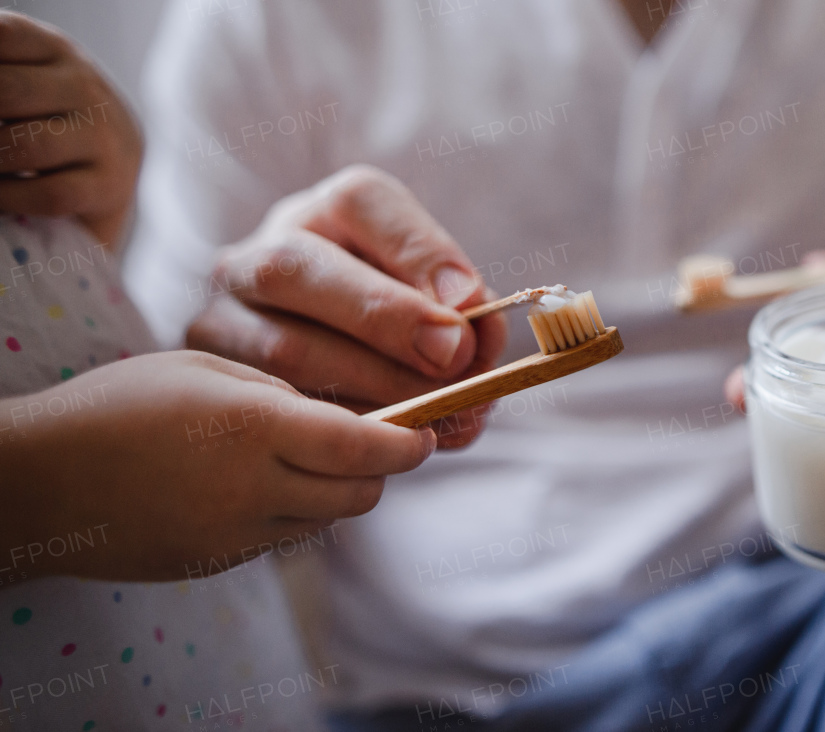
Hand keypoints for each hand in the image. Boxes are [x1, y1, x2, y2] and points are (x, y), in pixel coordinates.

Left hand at [0, 12, 141, 247]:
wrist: (118, 158)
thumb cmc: (52, 114)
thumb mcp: (27, 76)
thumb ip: (4, 77)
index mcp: (53, 48)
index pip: (2, 37)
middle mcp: (83, 86)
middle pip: (7, 92)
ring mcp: (101, 136)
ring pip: (26, 145)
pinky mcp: (108, 186)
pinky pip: (50, 194)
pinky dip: (10, 198)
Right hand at [0, 351, 431, 581]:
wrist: (37, 482)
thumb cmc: (119, 404)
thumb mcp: (205, 371)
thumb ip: (282, 393)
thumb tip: (348, 420)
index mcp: (254, 428)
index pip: (364, 446)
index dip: (408, 443)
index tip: (425, 433)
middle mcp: (253, 489)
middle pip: (359, 492)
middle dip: (382, 467)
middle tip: (380, 438)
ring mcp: (234, 534)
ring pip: (328, 518)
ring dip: (340, 489)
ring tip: (313, 455)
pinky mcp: (218, 562)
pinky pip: (285, 538)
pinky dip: (296, 511)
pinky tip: (264, 482)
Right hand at [185, 165, 506, 446]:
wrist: (319, 351)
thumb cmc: (394, 317)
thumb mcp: (432, 292)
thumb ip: (458, 300)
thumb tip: (469, 326)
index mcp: (323, 211)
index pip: (360, 203)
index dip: (419, 253)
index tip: (473, 303)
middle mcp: (257, 254)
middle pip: (294, 271)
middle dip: (385, 320)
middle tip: (453, 361)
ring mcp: (222, 319)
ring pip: (282, 351)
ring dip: (374, 388)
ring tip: (443, 412)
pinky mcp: (216, 382)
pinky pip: (277, 412)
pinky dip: (351, 432)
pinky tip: (402, 442)